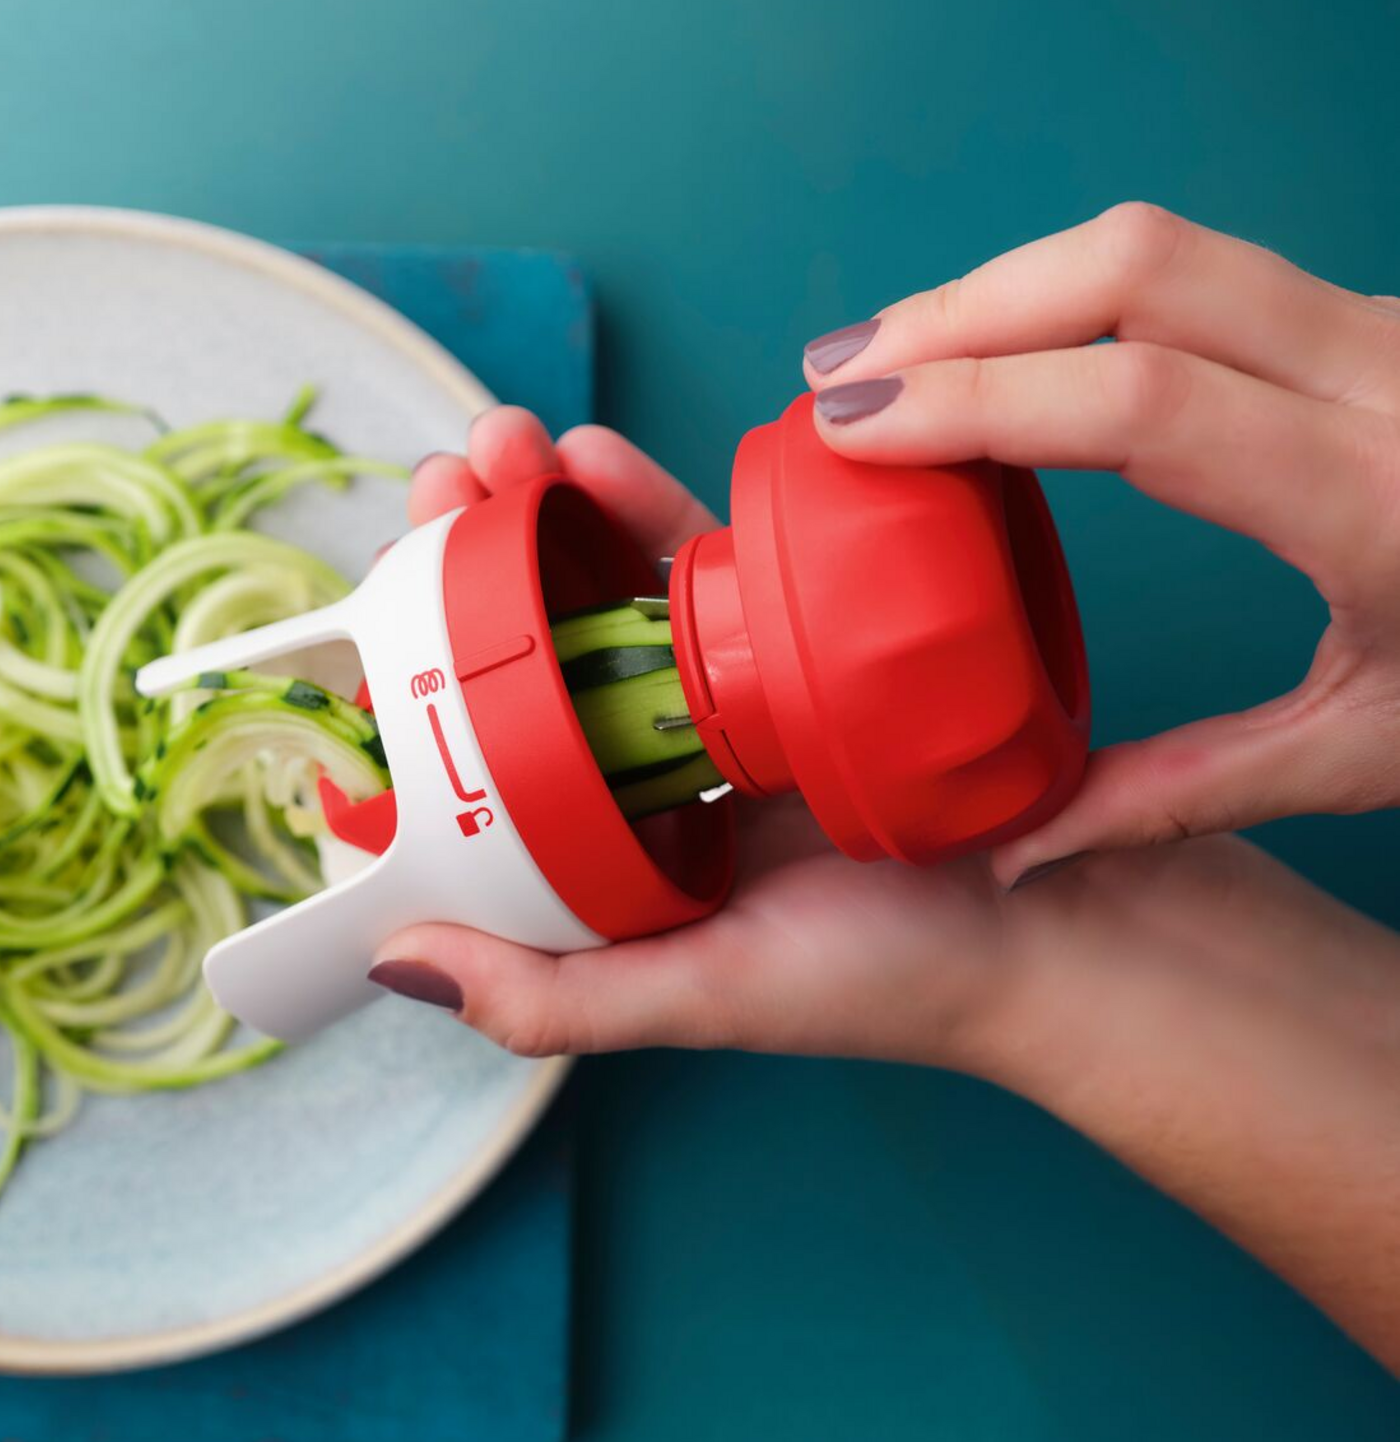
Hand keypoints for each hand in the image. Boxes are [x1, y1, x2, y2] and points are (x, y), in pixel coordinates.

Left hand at [390, 408, 1058, 1069]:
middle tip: (438, 477)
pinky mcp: (803, 645)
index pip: (490, 748)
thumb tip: (397, 960)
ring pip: (615, 590)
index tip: (382, 595)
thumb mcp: (700, 997)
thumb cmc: (885, 982)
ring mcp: (727, 703)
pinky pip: (713, 565)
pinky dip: (648, 506)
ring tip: (500, 440)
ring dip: (549, 508)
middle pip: (541, 649)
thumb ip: (556, 1000)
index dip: (430, 668)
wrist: (1059, 923)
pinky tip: (595, 455)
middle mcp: (657, 774)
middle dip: (477, 557)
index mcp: (611, 852)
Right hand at [800, 202, 1399, 880]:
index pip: (1139, 401)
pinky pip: (1194, 270)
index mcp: (1371, 502)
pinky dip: (1072, 297)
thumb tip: (1009, 856)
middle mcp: (1381, 379)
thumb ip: (1174, 796)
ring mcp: (1381, 327)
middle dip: (963, 306)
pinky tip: (1002, 357)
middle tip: (836, 375)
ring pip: (1162, 245)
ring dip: (1009, 286)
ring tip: (889, 358)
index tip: (851, 424)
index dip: (976, 397)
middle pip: (1135, 266)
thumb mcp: (1364, 754)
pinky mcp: (1368, 317)